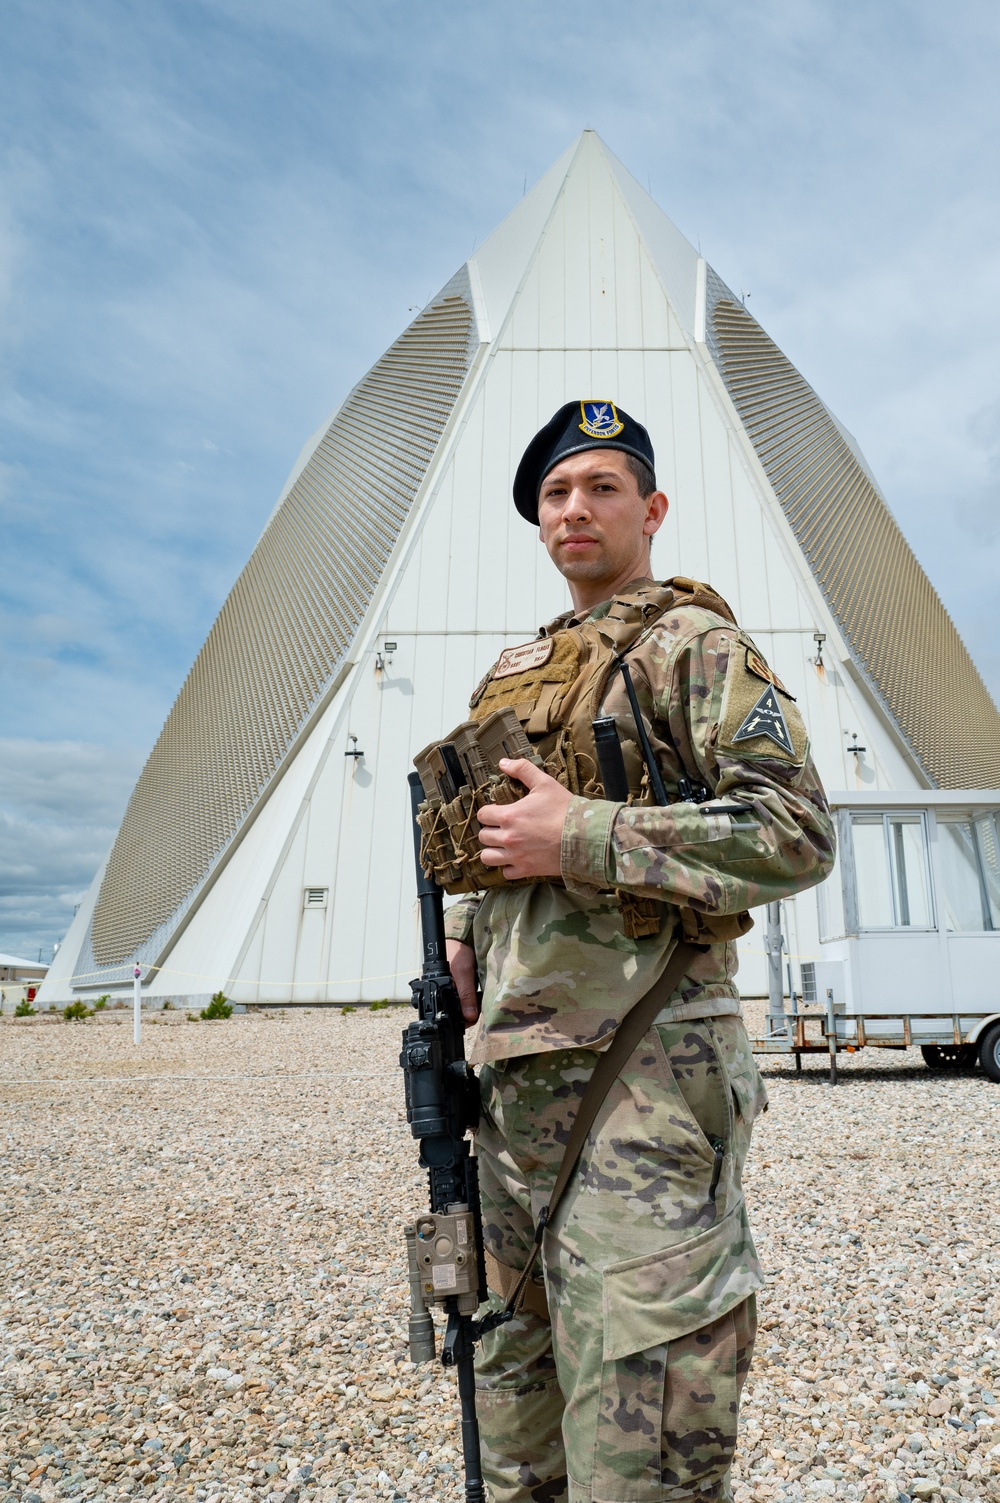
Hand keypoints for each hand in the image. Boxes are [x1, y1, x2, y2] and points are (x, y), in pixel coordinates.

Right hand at [446, 939, 479, 1027]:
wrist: (459, 939)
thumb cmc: (456, 953)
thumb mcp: (463, 973)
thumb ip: (466, 995)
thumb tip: (469, 1016)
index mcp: (437, 994)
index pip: (449, 1016)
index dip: (463, 1019)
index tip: (475, 1016)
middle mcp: (442, 995)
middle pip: (457, 1014)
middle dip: (469, 1012)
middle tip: (479, 1003)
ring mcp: (451, 992)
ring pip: (462, 1007)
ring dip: (472, 1005)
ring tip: (480, 996)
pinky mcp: (458, 988)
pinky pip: (465, 999)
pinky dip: (473, 998)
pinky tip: (478, 993)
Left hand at [477, 758, 572, 878]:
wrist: (584, 836)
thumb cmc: (564, 810)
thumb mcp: (545, 783)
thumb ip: (522, 770)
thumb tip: (503, 762)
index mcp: (509, 816)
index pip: (482, 815)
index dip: (488, 812)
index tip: (497, 812)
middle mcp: (508, 837)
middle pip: (483, 836)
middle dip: (490, 830)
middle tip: (501, 827)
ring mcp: (516, 856)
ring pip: (487, 857)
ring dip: (493, 850)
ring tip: (502, 845)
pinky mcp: (526, 870)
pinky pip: (506, 872)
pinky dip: (508, 867)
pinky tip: (516, 858)